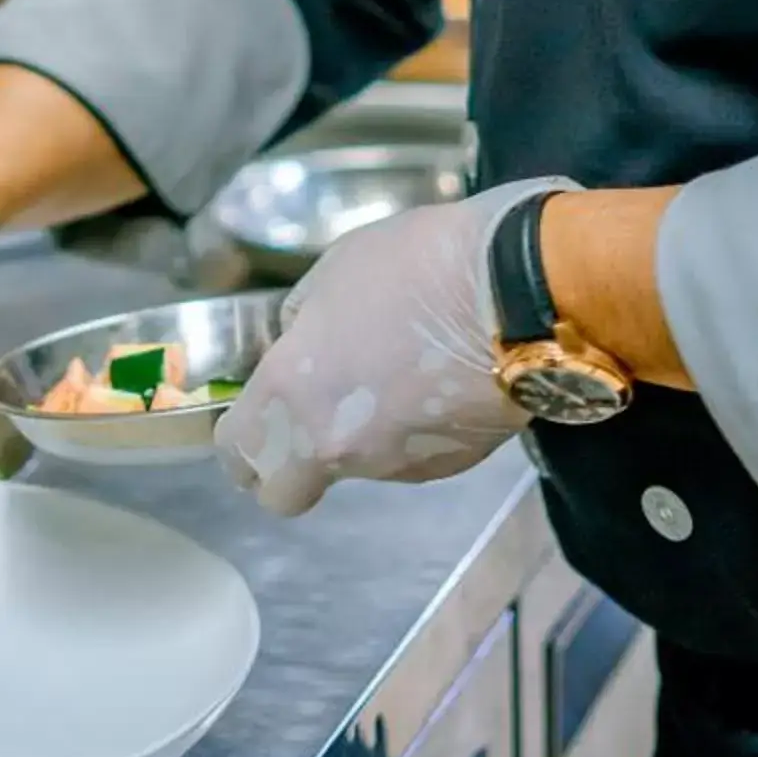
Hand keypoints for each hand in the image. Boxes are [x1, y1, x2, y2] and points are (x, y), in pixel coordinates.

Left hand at [217, 176, 575, 518]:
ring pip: (355, 469)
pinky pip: (409, 457)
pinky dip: (411, 431)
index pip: (237, 455)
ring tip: (395, 370)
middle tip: (308, 417)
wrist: (520, 289)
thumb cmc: (415, 263)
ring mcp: (398, 465)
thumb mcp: (333, 273)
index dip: (238, 441)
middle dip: (286, 467)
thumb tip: (301, 348)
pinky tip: (436, 380)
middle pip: (285, 492)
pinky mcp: (451, 467)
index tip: (253, 415)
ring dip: (360, 436)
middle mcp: (338, 447)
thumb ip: (303, 324)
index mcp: (294, 395)